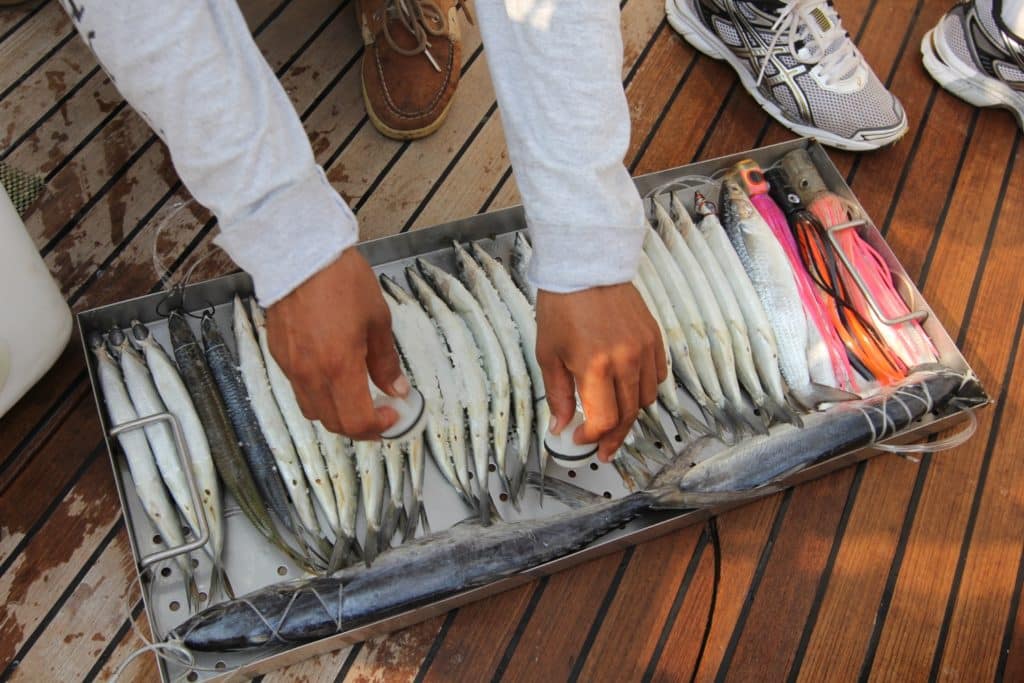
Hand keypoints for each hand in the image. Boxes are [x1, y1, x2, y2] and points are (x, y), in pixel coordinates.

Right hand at [265, 248, 406, 438]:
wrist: (299, 252)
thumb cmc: (342, 280)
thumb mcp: (377, 319)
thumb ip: (385, 361)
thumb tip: (396, 389)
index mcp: (339, 366)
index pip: (357, 421)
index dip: (378, 427)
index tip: (392, 416)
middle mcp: (310, 373)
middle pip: (333, 423)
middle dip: (359, 426)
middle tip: (379, 412)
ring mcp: (290, 366)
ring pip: (312, 409)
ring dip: (336, 413)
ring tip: (356, 396)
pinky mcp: (278, 355)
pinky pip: (298, 388)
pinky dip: (318, 392)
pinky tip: (333, 374)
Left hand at [536, 283, 666, 461]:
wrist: (587, 267)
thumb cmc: (563, 306)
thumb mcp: (549, 354)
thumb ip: (558, 394)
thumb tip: (561, 425)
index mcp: (596, 366)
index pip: (605, 421)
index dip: (593, 438)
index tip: (580, 439)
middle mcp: (625, 360)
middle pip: (628, 416)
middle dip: (613, 438)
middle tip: (602, 448)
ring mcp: (644, 349)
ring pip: (645, 399)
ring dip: (630, 414)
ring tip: (613, 417)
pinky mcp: (654, 338)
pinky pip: (657, 377)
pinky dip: (644, 389)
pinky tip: (628, 390)